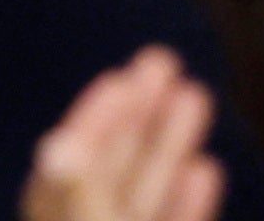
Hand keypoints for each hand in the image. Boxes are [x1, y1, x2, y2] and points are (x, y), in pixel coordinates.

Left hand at [21, 49, 223, 220]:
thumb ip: (77, 194)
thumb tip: (57, 148)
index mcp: (58, 218)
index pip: (69, 161)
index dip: (94, 119)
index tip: (118, 79)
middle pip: (111, 169)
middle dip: (138, 114)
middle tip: (163, 58)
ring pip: (146, 195)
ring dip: (169, 144)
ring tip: (195, 94)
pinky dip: (187, 202)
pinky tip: (206, 168)